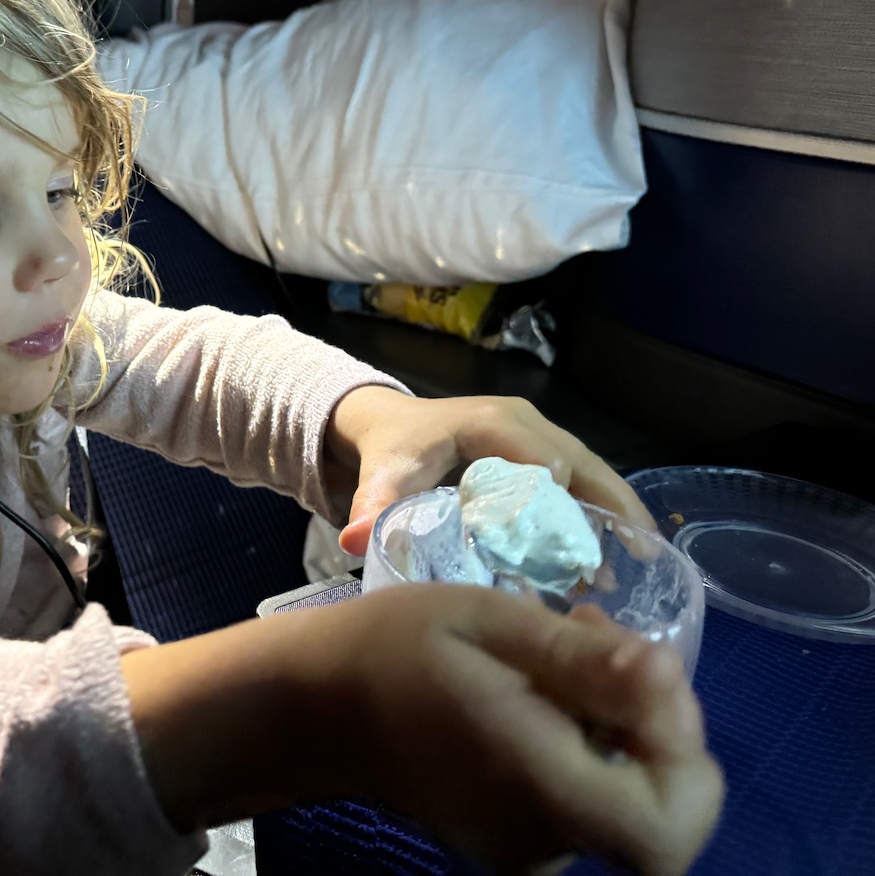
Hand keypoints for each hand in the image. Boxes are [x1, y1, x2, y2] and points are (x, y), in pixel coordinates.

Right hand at [323, 584, 722, 874]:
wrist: (315, 704)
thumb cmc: (395, 646)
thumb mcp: (486, 621)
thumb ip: (577, 656)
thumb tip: (665, 671)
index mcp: (534, 784)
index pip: (668, 829)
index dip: (684, 754)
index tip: (639, 672)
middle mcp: (540, 838)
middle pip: (662, 811)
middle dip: (660, 722)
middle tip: (604, 638)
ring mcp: (527, 848)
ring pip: (630, 799)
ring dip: (626, 723)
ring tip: (570, 644)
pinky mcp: (515, 841)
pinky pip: (590, 799)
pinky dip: (591, 742)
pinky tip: (549, 686)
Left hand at [325, 387, 652, 556]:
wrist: (390, 427)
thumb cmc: (392, 448)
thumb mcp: (382, 472)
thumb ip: (372, 504)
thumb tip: (354, 542)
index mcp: (494, 423)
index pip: (544, 461)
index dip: (561, 506)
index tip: (571, 555)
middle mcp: (528, 424)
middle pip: (584, 464)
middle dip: (610, 510)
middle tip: (636, 561)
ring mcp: (542, 437)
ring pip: (592, 474)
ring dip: (614, 517)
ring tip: (636, 568)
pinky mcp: (545, 453)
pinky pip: (583, 482)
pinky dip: (601, 515)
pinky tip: (614, 560)